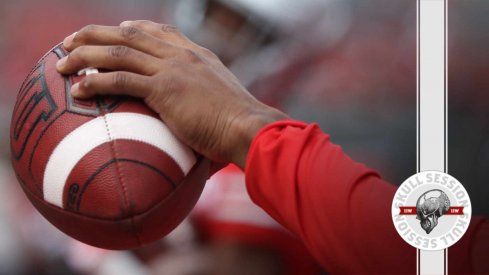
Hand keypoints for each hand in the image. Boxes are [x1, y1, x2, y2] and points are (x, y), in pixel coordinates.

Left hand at [56, 20, 287, 168]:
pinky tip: (78, 88)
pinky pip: (121, 79)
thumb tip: (197, 124)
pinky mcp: (165, 89)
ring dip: (86, 54)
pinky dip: (95, 81)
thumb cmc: (239, 126)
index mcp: (197, 55)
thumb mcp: (223, 103)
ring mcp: (173, 68)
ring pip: (119, 52)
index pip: (160, 31)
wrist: (249, 127)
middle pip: (130, 34)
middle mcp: (182, 55)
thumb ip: (205, 102)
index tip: (116, 30)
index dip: (133, 28)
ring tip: (62, 62)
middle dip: (96, 33)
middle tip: (70, 41)